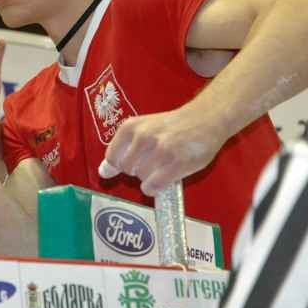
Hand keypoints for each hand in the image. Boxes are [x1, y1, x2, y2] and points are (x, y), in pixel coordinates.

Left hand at [98, 107, 227, 196]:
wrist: (204, 119)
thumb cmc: (171, 126)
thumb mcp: (142, 129)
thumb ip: (121, 149)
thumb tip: (103, 173)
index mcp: (130, 127)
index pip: (112, 158)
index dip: (122, 165)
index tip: (135, 161)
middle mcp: (142, 137)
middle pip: (128, 171)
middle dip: (139, 170)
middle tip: (155, 161)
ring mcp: (160, 150)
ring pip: (141, 180)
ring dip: (151, 178)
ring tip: (164, 165)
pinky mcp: (176, 163)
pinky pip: (154, 187)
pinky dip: (157, 188)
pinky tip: (166, 178)